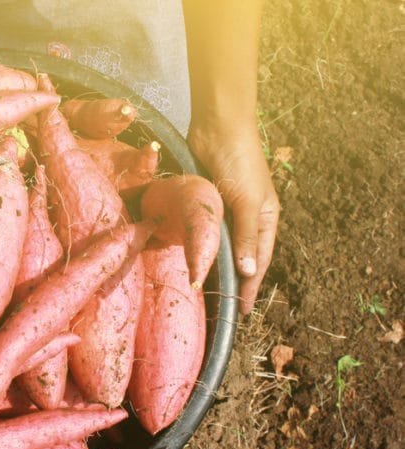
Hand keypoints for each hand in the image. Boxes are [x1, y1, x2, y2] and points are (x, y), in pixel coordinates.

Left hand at [187, 122, 279, 314]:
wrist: (218, 127)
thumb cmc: (239, 161)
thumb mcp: (245, 201)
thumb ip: (245, 236)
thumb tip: (247, 270)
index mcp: (266, 219)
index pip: (257, 262)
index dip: (250, 287)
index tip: (242, 311)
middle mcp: (249, 218)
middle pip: (241, 257)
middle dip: (234, 282)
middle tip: (222, 306)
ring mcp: (228, 210)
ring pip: (222, 246)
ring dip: (216, 265)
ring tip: (206, 289)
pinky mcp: (209, 201)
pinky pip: (207, 231)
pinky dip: (203, 246)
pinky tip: (193, 258)